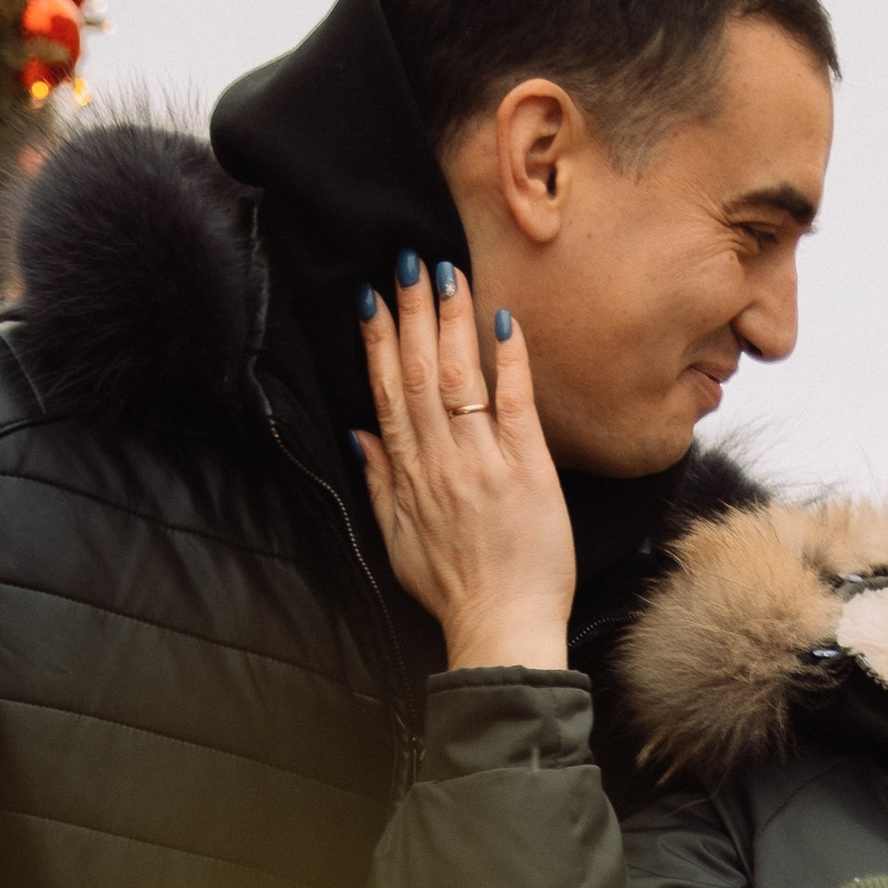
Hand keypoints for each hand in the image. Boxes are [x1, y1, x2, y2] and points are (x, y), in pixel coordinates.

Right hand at [355, 256, 574, 666]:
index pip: (387, 394)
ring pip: (461, 379)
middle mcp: (441, 462)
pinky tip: (505, 320)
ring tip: (446, 272)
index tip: (371, 298)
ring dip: (453, 322)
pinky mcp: (528, 471)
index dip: (378, 343)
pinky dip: (510, 361)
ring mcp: (484, 463)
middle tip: (408, 261)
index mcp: (409, 476)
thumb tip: (358, 433)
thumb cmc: (453, 589)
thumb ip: (378, 483)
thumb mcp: (396, 540)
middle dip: (412, 313)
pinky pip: (516, 404)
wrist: (503, 626)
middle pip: (420, 374)